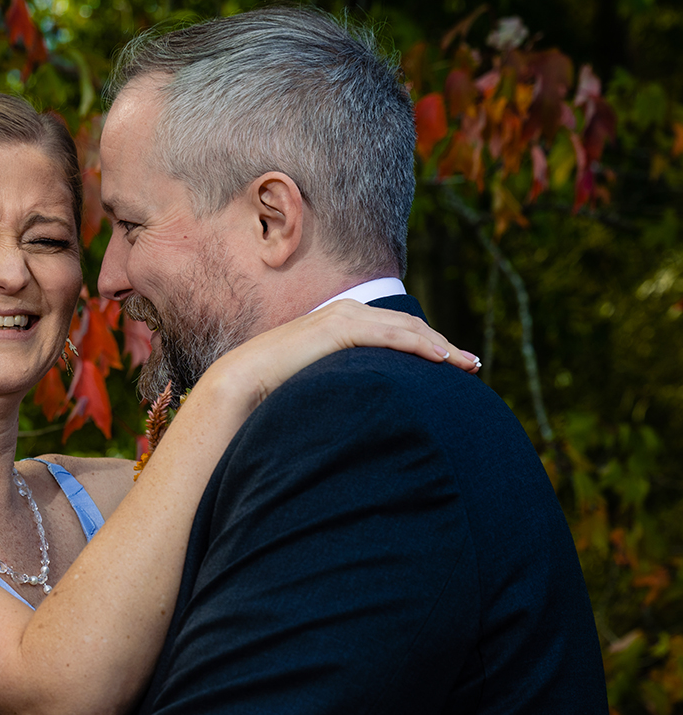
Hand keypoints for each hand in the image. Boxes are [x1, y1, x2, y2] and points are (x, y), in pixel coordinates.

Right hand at [202, 299, 480, 410]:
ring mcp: (342, 317)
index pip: (396, 329)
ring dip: (438, 345)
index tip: (455, 364)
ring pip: (403, 328)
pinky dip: (416, 345)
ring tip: (464, 363)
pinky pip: (387, 335)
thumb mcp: (320, 380)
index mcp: (342, 321)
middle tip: (472, 364)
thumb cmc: (276, 387)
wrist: (243, 380)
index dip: (428, 344)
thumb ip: (343, 379)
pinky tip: (439, 358)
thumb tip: (363, 402)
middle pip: (408, 326)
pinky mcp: (337, 329)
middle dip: (442, 344)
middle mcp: (346, 312)